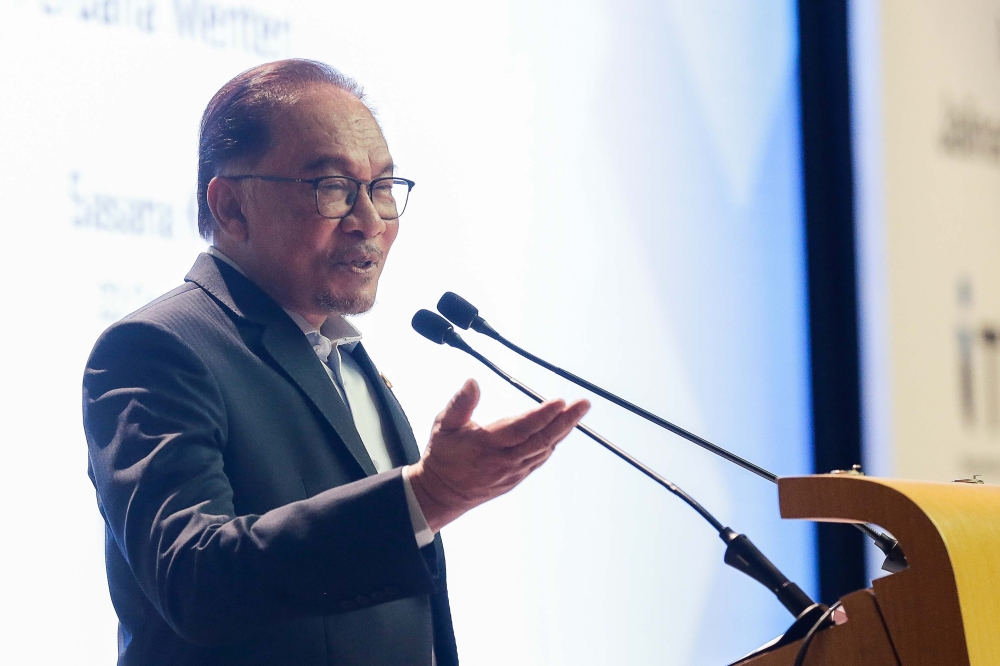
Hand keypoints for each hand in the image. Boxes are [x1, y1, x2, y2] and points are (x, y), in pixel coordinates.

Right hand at [407, 379, 589, 532]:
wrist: (443, 493)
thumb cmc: (443, 455)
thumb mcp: (443, 426)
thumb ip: (460, 404)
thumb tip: (472, 382)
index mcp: (486, 446)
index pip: (521, 429)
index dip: (542, 415)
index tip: (559, 401)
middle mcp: (504, 461)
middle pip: (542, 440)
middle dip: (566, 421)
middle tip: (583, 404)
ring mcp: (513, 471)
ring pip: (544, 450)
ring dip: (563, 431)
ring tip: (578, 412)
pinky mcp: (517, 477)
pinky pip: (540, 458)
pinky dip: (553, 443)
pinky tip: (562, 429)